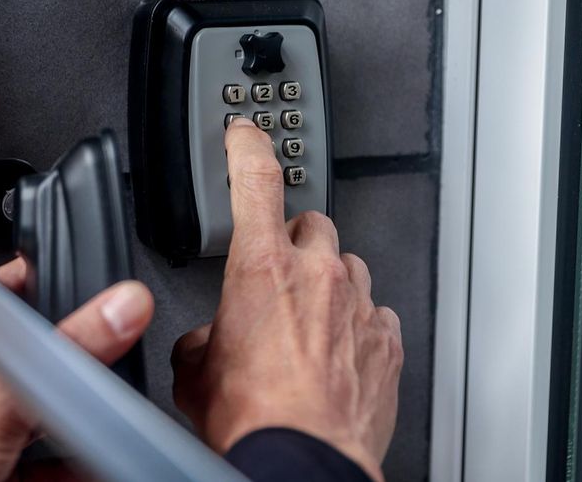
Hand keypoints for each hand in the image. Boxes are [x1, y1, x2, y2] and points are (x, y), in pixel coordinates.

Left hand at [0, 258, 153, 481]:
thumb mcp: (1, 401)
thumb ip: (62, 357)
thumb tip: (119, 309)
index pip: (1, 296)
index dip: (43, 283)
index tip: (88, 277)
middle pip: (33, 358)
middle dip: (71, 365)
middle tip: (109, 354)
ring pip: (42, 414)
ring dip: (74, 419)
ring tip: (105, 410)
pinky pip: (47, 461)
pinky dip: (74, 464)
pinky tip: (92, 463)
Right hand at [171, 118, 402, 481]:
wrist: (301, 462)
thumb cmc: (252, 420)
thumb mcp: (195, 372)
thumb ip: (204, 337)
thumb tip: (209, 343)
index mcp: (262, 268)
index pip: (255, 180)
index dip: (248, 147)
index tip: (245, 133)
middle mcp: (318, 276)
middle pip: (313, 225)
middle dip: (295, 243)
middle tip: (277, 279)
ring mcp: (359, 305)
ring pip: (350, 267)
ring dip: (330, 286)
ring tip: (307, 328)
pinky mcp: (386, 341)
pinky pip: (376, 315)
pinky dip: (358, 327)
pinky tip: (338, 356)